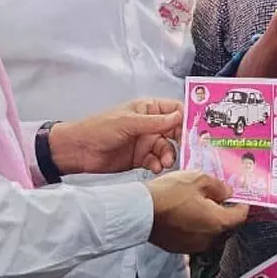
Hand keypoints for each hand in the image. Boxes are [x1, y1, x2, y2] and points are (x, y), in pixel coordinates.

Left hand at [49, 99, 182, 175]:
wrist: (78, 151)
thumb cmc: (100, 128)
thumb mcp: (128, 122)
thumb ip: (155, 122)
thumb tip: (179, 117)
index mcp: (148, 109)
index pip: (175, 110)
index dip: (187, 118)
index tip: (198, 129)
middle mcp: (150, 124)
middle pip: (175, 131)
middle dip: (182, 140)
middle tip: (188, 150)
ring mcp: (146, 142)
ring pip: (167, 148)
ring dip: (169, 155)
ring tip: (165, 163)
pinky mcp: (141, 159)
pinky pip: (156, 161)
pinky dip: (158, 165)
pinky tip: (154, 168)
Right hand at [146, 171, 248, 252]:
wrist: (141, 210)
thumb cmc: (169, 194)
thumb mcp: (199, 180)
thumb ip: (219, 186)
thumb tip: (228, 191)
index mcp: (218, 222)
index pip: (241, 216)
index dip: (242, 203)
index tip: (240, 196)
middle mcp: (208, 238)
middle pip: (227, 227)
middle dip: (227, 212)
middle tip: (221, 197)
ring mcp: (193, 245)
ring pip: (211, 233)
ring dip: (211, 220)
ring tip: (202, 203)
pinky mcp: (179, 247)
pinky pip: (196, 236)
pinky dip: (196, 226)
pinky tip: (188, 213)